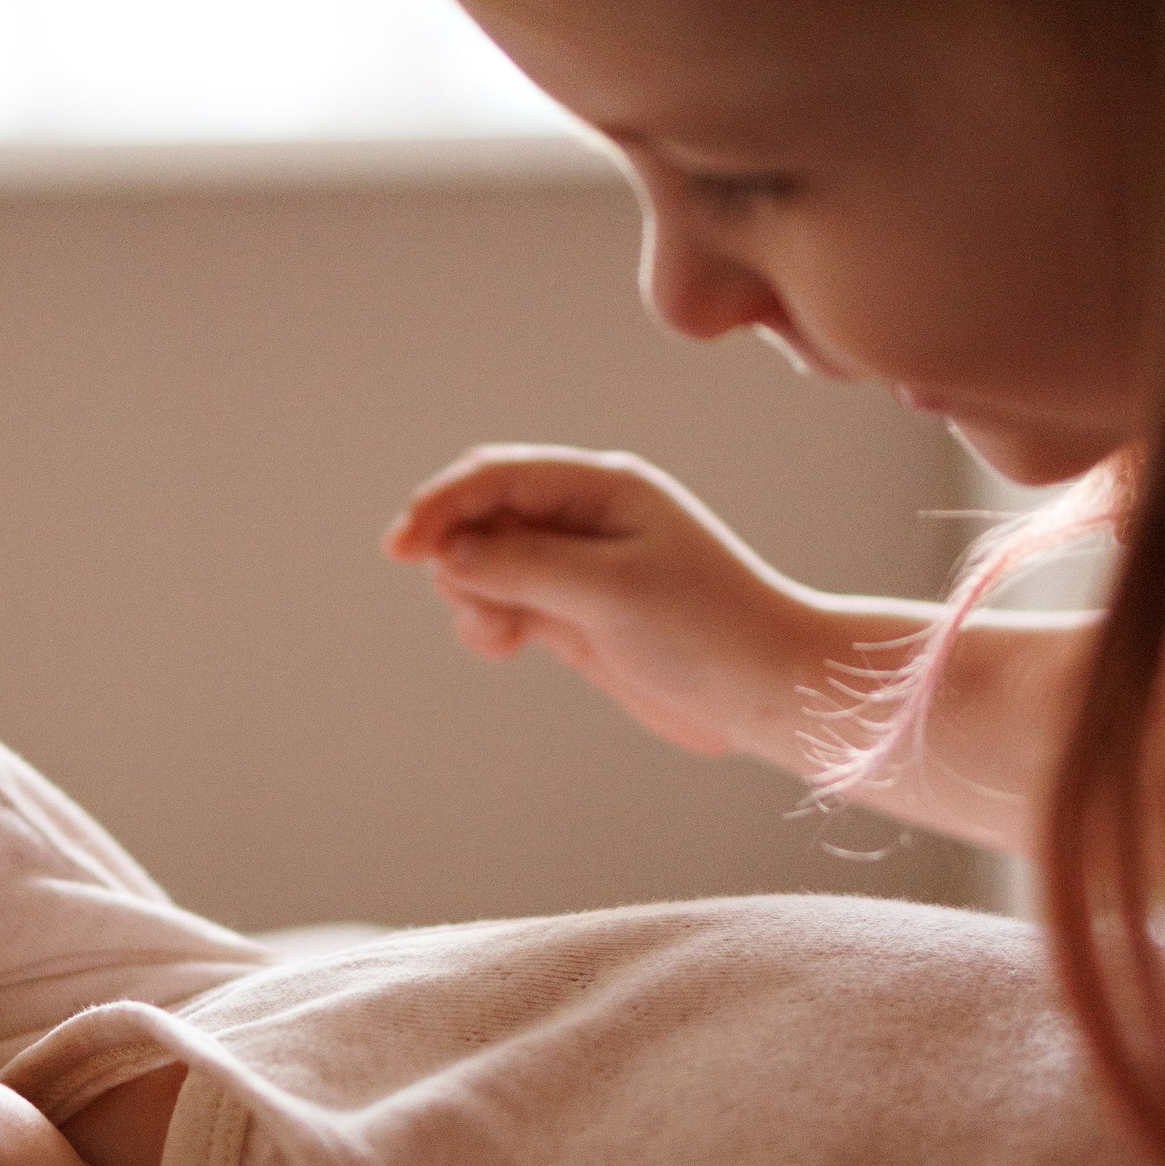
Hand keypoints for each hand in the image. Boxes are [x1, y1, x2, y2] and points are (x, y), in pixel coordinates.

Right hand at [385, 445, 814, 762]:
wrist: (766, 689)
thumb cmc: (705, 629)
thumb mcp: (609, 591)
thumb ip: (525, 566)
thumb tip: (446, 553)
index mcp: (603, 486)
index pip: (497, 476)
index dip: (440, 506)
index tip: (398, 550)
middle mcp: (586, 517)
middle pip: (482, 516)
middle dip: (458, 557)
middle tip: (480, 610)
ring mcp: (578, 567)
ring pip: (487, 564)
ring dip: (473, 596)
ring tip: (501, 638)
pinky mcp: (576, 615)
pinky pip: (506, 602)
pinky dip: (489, 620)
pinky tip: (502, 646)